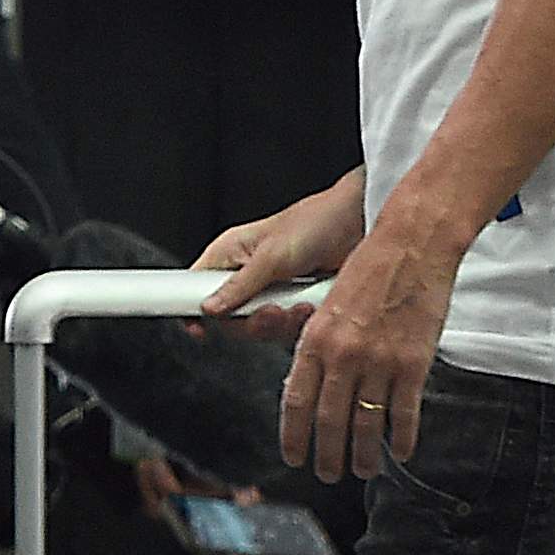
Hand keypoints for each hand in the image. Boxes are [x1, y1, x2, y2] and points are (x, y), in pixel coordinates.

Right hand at [194, 176, 364, 340]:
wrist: (360, 226)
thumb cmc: (315, 223)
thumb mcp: (272, 255)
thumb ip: (239, 285)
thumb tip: (209, 309)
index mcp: (230, 254)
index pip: (194, 287)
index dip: (193, 310)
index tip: (199, 330)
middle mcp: (246, 275)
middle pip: (228, 319)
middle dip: (252, 322)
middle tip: (271, 310)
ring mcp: (270, 292)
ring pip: (259, 328)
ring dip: (280, 323)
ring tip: (298, 305)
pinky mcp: (294, 306)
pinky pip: (286, 331)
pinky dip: (299, 324)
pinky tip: (310, 307)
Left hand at [279, 220, 453, 483]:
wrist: (412, 244)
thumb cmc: (371, 267)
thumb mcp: (329, 304)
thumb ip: (319, 345)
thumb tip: (310, 383)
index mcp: (315, 339)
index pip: (295, 401)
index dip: (294, 436)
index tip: (294, 455)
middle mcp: (343, 355)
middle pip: (329, 421)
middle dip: (327, 455)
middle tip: (328, 473)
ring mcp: (379, 362)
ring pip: (366, 425)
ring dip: (363, 455)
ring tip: (363, 470)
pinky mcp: (413, 364)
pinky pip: (404, 414)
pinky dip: (403, 438)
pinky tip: (401, 451)